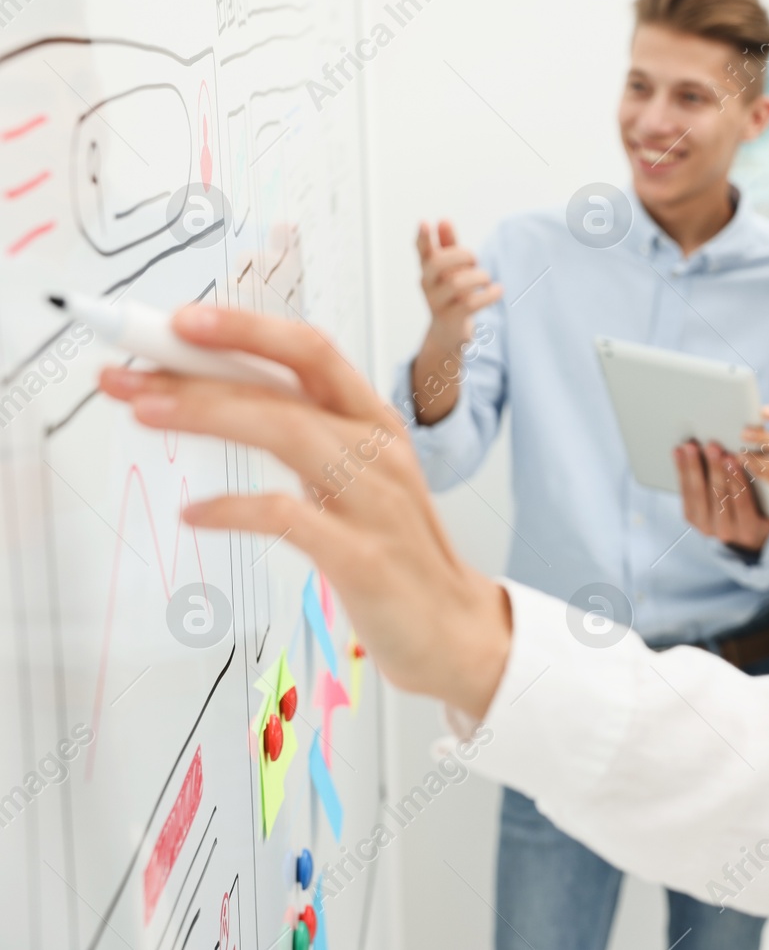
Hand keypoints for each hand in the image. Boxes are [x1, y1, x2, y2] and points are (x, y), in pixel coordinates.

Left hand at [97, 307, 511, 719]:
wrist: (456, 630)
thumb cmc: (396, 554)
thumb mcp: (353, 480)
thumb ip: (300, 437)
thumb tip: (217, 399)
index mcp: (374, 423)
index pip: (310, 351)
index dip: (245, 328)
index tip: (178, 320)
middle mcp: (379, 452)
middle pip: (289, 384)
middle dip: (203, 368)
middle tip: (129, 369)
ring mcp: (375, 503)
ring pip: (289, 431)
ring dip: (210, 413)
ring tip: (145, 410)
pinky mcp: (364, 558)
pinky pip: (289, 518)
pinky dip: (235, 508)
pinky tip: (196, 513)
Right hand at [417, 220, 502, 352]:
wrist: (448, 332)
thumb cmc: (451, 292)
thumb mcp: (450, 268)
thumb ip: (448, 245)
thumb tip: (443, 220)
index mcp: (427, 267)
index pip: (421, 250)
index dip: (422, 237)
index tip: (425, 222)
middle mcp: (427, 283)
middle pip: (439, 263)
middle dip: (462, 255)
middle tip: (475, 260)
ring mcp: (436, 302)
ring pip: (457, 284)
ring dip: (478, 277)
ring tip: (486, 279)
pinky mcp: (451, 318)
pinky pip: (471, 303)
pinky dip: (489, 294)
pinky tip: (498, 290)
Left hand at [674, 440, 768, 553]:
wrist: (743, 536)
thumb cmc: (766, 514)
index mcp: (749, 529)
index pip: (742, 502)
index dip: (736, 480)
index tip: (734, 458)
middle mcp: (725, 531)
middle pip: (718, 496)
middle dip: (714, 469)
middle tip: (712, 446)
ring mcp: (705, 525)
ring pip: (697, 494)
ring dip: (693, 467)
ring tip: (691, 446)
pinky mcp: (691, 517)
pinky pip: (684, 492)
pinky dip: (681, 470)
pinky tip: (679, 453)